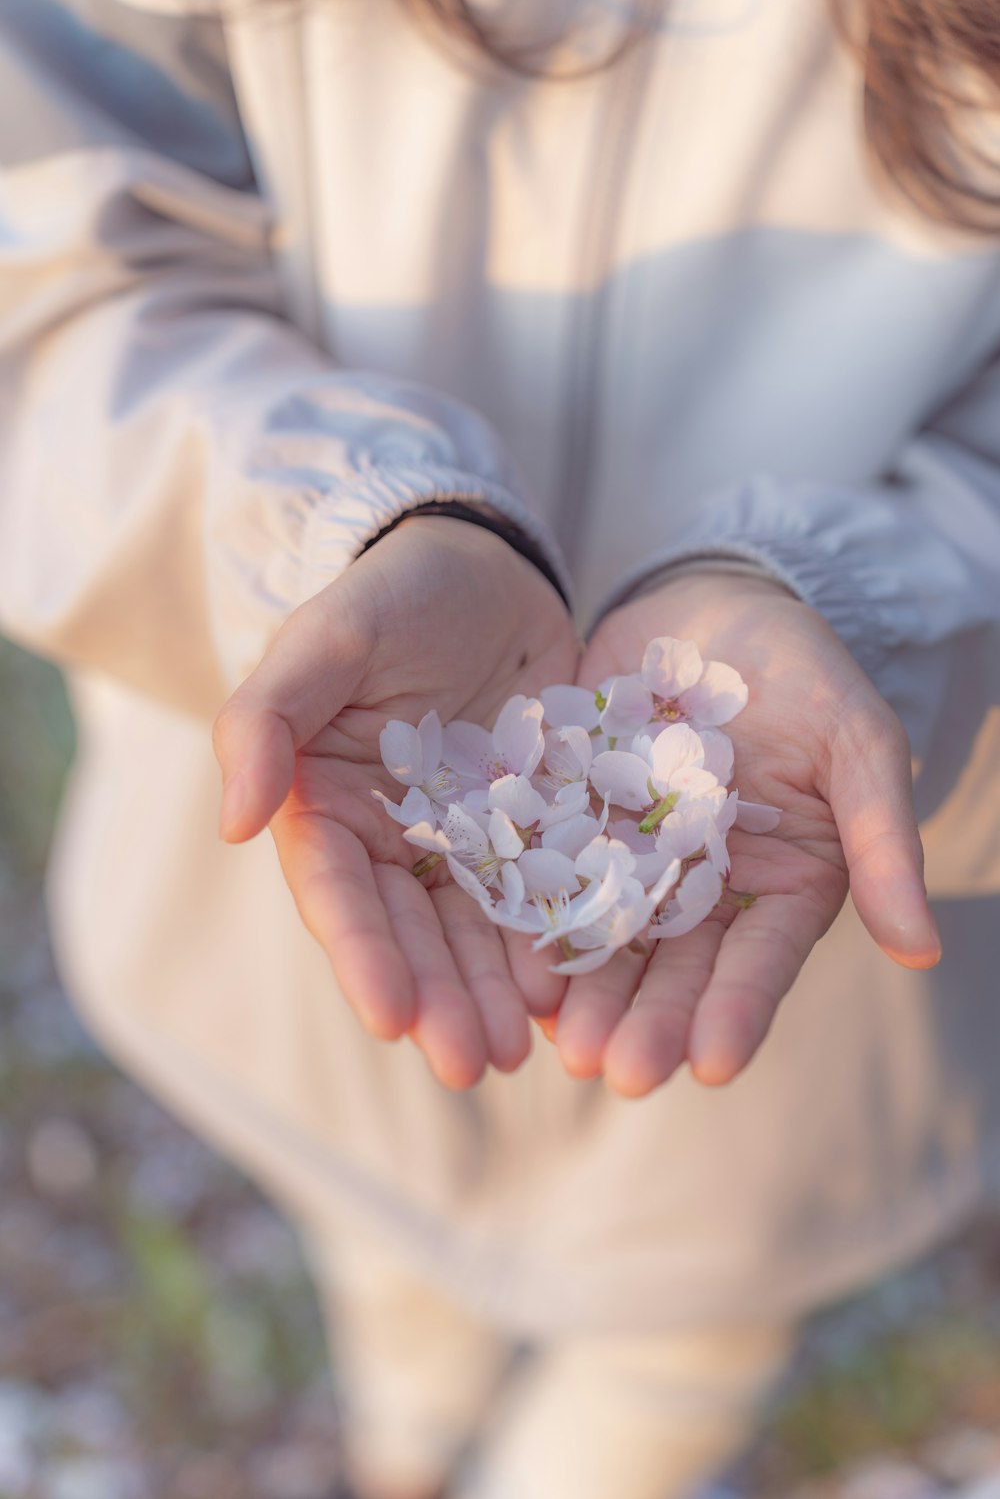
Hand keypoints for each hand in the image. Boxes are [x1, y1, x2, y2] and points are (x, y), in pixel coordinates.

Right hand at [212, 516, 578, 1087]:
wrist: (484, 564)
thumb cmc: (391, 595)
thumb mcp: (325, 640)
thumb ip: (268, 721)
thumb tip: (234, 826)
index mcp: (329, 804)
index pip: (340, 893)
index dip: (363, 956)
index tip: (388, 1017)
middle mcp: (395, 837)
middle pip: (413, 931)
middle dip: (439, 1000)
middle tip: (472, 1065)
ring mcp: (468, 838)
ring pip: (478, 930)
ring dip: (493, 995)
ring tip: (524, 1056)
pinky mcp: (536, 826)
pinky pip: (546, 893)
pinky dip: (555, 942)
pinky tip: (574, 989)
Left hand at [551, 572, 941, 1096]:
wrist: (710, 604)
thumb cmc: (801, 670)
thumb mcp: (854, 742)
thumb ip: (880, 841)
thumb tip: (923, 951)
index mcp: (780, 882)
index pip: (759, 958)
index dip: (737, 1010)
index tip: (713, 1066)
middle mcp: (702, 887)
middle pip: (675, 966)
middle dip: (648, 1020)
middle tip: (617, 1073)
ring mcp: (631, 858)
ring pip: (607, 938)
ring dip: (585, 992)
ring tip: (560, 1044)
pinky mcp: (568, 822)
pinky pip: (548, 877)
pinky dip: (531, 922)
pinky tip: (511, 966)